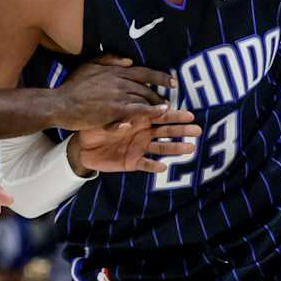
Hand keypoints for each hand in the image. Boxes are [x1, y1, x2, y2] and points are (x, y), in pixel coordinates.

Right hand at [54, 56, 175, 130]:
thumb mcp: (88, 66)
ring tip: (168, 109)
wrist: (60, 104)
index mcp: (114, 70)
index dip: (160, 76)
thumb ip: (108, 60)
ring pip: (145, 97)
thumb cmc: (72, 87)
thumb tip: (128, 60)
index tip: (172, 81)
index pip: (143, 72)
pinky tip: (162, 113)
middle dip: (160, 94)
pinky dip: (153, 111)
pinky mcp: (115, 110)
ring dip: (159, 103)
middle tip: (169, 101)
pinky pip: (139, 110)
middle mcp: (119, 80)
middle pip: (146, 87)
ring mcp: (118, 95)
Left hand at [71, 110, 201, 175]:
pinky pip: (146, 165)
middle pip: (166, 131)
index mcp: (138, 119)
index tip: (190, 114)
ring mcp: (140, 148)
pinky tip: (163, 166)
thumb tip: (129, 120)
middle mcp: (143, 133)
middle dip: (182, 130)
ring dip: (175, 148)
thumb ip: (117, 121)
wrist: (82, 147)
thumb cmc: (93, 127)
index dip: (175, 115)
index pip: (159, 115)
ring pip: (161, 148)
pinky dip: (153, 166)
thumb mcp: (104, 120)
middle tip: (198, 130)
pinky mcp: (133, 162)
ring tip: (190, 149)